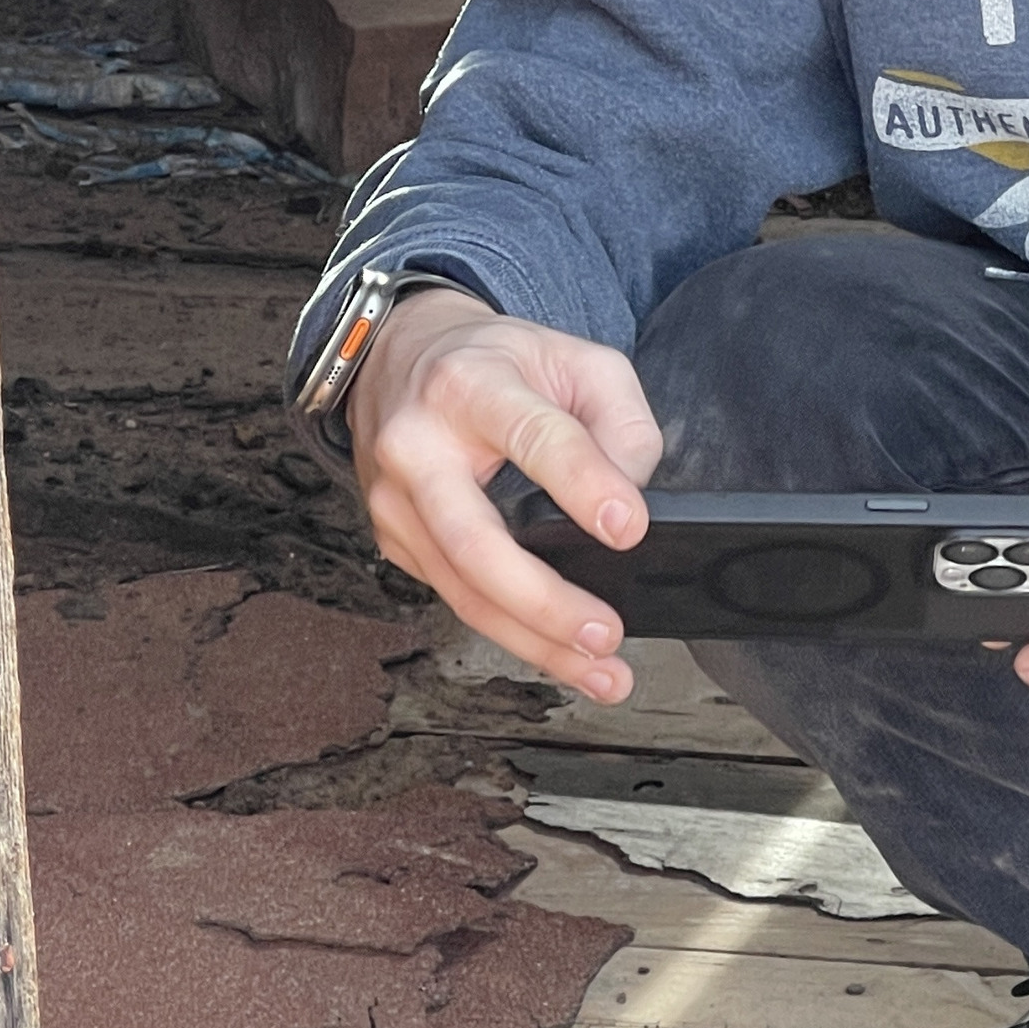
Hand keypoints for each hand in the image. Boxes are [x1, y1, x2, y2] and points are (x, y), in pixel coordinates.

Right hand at [346, 287, 662, 702]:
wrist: (400, 356)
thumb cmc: (497, 364)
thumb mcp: (575, 360)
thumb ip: (620, 420)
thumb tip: (631, 501)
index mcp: (471, 386)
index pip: (533, 437)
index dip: (582, 483)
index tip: (629, 528)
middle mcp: (419, 447)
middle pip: (476, 541)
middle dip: (545, 600)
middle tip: (607, 632)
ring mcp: (397, 502)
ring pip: (465, 591)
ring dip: (537, 643)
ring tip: (603, 671)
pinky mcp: (397, 542)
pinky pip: (459, 600)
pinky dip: (515, 636)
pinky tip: (562, 657)